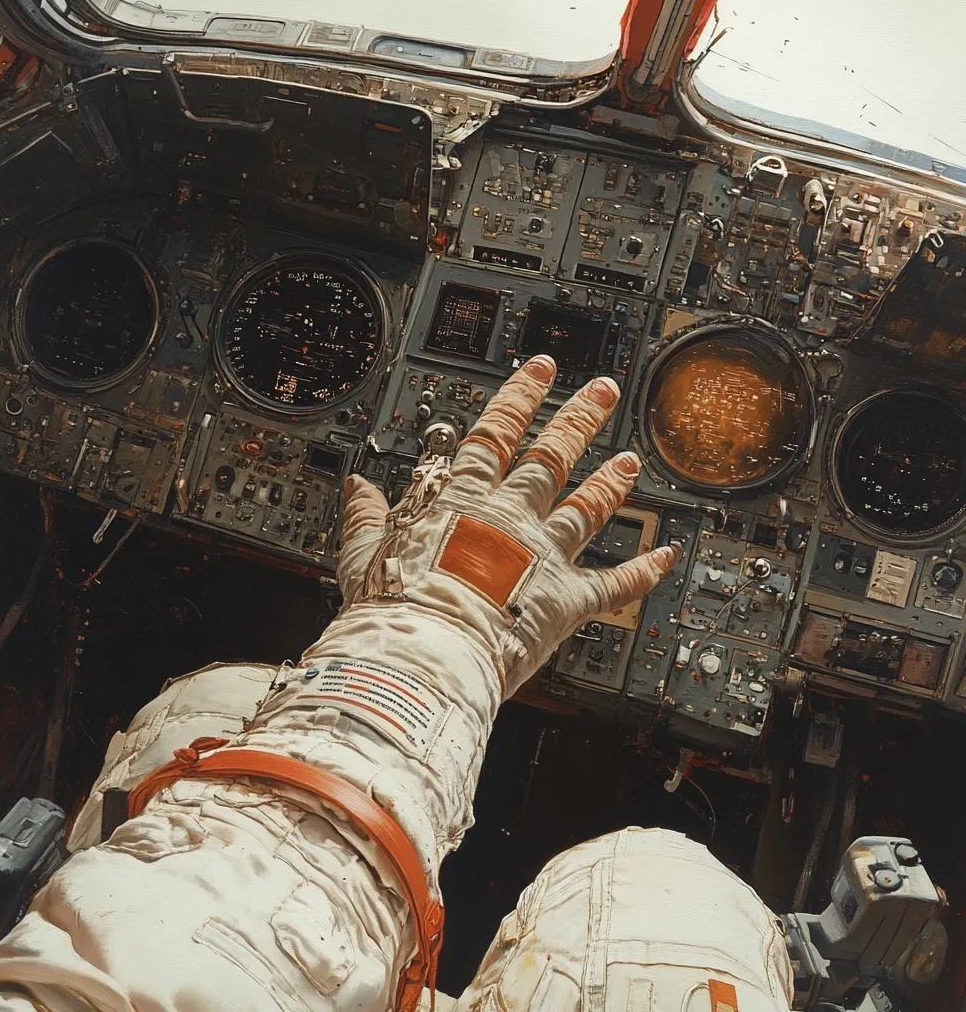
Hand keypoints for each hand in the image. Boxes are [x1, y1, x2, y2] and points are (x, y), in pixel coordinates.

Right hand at [334, 355, 678, 695]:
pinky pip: (613, 585)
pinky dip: (643, 572)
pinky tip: (668, 555)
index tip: (540, 371)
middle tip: (605, 390)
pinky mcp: (564, 600)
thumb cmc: (392, 607)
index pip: (495, 436)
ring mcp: (542, 556)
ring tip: (631, 460)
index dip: (519, 398)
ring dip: (610, 483)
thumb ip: (368, 517)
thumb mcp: (367, 554)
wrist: (423, 654)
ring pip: (585, 508)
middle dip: (579, 419)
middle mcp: (509, 519)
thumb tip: (357, 488)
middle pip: (550, 458)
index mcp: (462, 503)